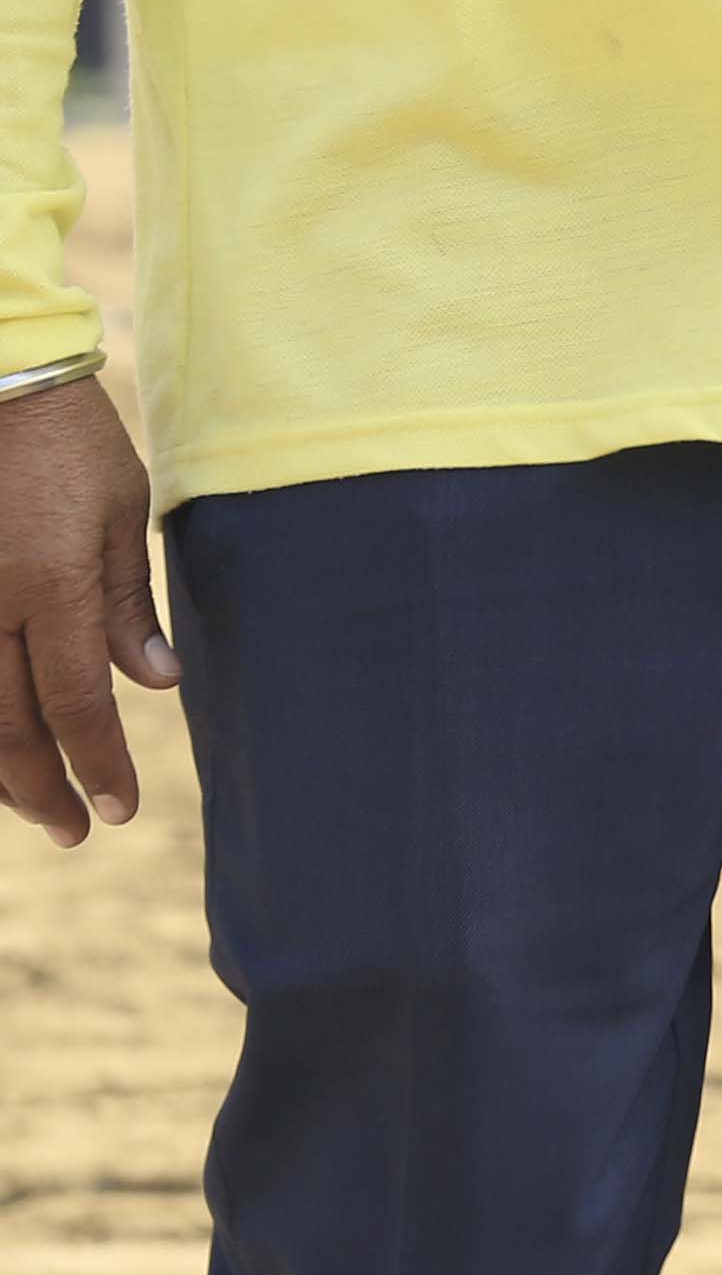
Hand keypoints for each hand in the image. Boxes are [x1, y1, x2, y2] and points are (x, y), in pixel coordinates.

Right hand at [0, 365, 167, 845]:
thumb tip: (154, 686)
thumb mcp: (123, 512)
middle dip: (42, 789)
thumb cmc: (72, 443)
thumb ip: (128, 603)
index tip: (117, 809)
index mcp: (52, 583)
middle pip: (8, 727)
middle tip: (76, 830)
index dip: (97, 764)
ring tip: (35, 805)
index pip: (74, 703)